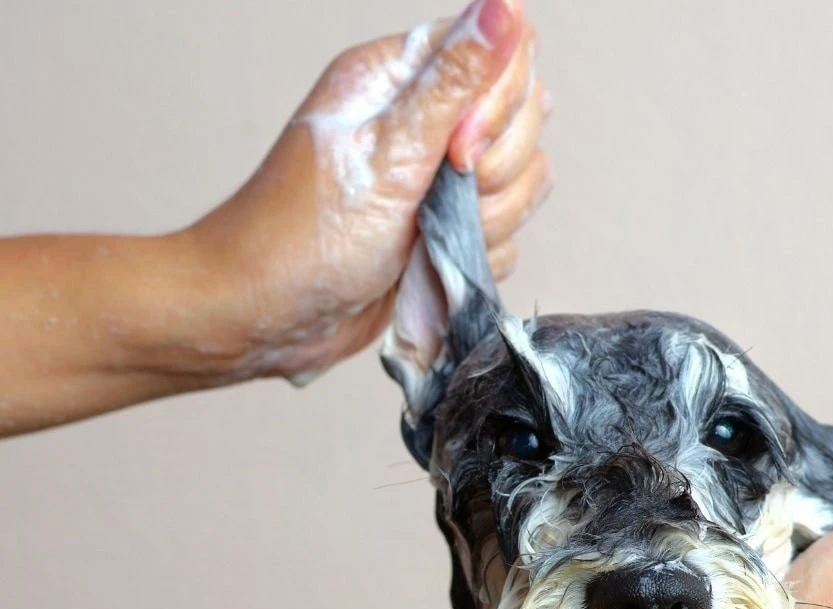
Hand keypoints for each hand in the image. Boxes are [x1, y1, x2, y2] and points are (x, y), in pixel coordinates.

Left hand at [185, 0, 549, 384]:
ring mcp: (440, 178)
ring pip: (522, 182)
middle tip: (435, 197)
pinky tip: (428, 264)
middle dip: (494, 172)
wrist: (270, 317)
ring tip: (425, 238)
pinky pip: (507, 235)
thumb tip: (505, 6)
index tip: (457, 150)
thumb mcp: (387, 152)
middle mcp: (426, 121)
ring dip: (487, 221)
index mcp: (401, 78)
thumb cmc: (303, 236)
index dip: (499, 106)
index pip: (502, 54)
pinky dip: (475, 257)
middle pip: (524, 122)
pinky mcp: (449, 228)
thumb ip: (456, 81)